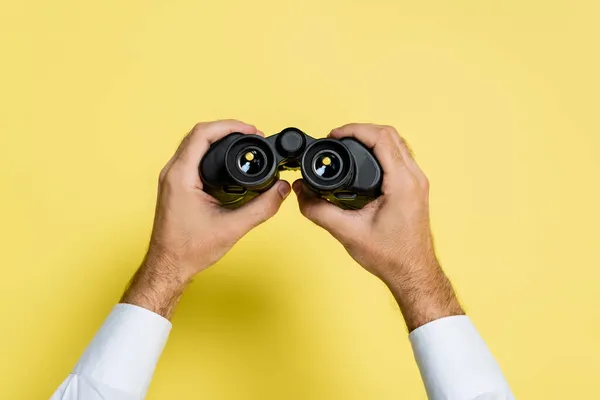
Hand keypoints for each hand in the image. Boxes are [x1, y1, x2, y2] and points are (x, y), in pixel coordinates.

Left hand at [122, 120, 290, 317]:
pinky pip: (193, 158)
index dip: (230, 126)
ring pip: (195, 145)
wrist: (168, 266)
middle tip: (251, 135)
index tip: (251, 130)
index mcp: (181, 176)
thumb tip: (282, 190)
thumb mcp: (232, 228)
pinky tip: (228, 162)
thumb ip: (262, 207)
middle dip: (227, 130)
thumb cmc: (189, 250)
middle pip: (199, 134)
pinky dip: (212, 153)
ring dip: (219, 140)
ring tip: (243, 143)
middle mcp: (173, 172)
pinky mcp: (176, 185)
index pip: (202, 134)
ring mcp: (172, 178)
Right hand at [293, 123, 462, 329]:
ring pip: (397, 143)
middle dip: (361, 130)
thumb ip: (319, 210)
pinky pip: (400, 156)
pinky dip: (381, 150)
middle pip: (390, 134)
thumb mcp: (347, 233)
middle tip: (337, 138)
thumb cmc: (390, 256)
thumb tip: (300, 193)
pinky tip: (364, 160)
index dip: (354, 130)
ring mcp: (418, 182)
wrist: (412, 272)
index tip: (334, 135)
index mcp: (402, 183)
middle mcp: (415, 178)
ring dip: (372, 138)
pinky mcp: (415, 187)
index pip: (381, 138)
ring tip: (347, 145)